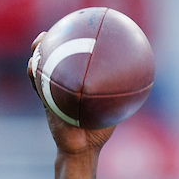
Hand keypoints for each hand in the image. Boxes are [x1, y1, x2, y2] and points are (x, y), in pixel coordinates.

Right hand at [28, 32, 115, 158]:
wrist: (83, 148)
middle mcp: (59, 87)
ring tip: (38, 45)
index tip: (70, 30)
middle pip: (46, 62)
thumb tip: (144, 78)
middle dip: (43, 45)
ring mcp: (49, 94)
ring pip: (37, 71)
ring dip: (35, 57)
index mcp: (72, 85)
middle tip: (47, 33)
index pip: (66, 62)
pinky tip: (35, 67)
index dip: (65, 45)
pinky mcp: (45, 104)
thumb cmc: (98, 129)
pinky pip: (37, 87)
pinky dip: (35, 77)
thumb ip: (121, 93)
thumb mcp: (112, 108)